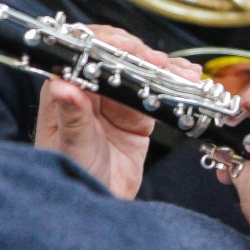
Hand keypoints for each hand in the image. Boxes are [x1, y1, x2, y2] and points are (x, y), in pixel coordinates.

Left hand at [34, 26, 201, 199]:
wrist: (98, 205)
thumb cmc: (73, 176)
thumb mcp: (72, 149)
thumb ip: (72, 118)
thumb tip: (63, 86)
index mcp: (65, 91)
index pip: (83, 53)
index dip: (105, 44)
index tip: (125, 47)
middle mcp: (91, 91)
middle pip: (115, 56)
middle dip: (138, 53)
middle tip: (157, 61)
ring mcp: (116, 102)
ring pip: (139, 71)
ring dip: (162, 67)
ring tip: (180, 72)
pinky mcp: (137, 115)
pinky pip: (156, 92)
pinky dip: (173, 83)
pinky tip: (186, 78)